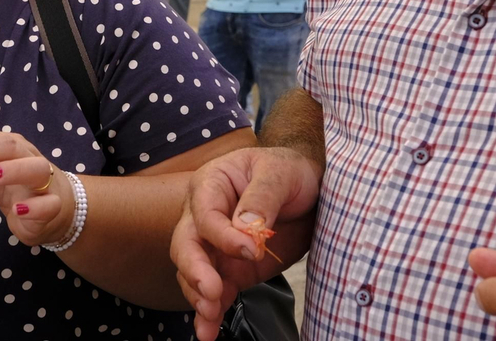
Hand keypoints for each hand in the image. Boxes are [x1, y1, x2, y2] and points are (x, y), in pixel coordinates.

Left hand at [0, 131, 72, 247]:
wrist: (57, 209)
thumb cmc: (16, 186)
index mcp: (8, 145)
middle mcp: (27, 157)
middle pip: (7, 145)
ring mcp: (44, 181)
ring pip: (35, 168)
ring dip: (12, 170)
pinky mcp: (53, 207)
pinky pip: (48, 204)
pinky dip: (34, 206)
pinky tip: (18, 210)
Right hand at [172, 147, 319, 340]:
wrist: (310, 191)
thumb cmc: (289, 171)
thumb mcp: (279, 173)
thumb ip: (261, 198)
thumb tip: (245, 228)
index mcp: (210, 185)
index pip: (205, 216)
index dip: (223, 236)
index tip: (252, 250)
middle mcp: (204, 217)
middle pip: (185, 246)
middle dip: (195, 271)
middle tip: (213, 291)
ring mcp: (215, 247)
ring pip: (192, 274)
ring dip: (199, 296)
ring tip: (211, 314)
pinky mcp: (231, 270)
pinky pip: (214, 293)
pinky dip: (210, 313)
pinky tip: (209, 330)